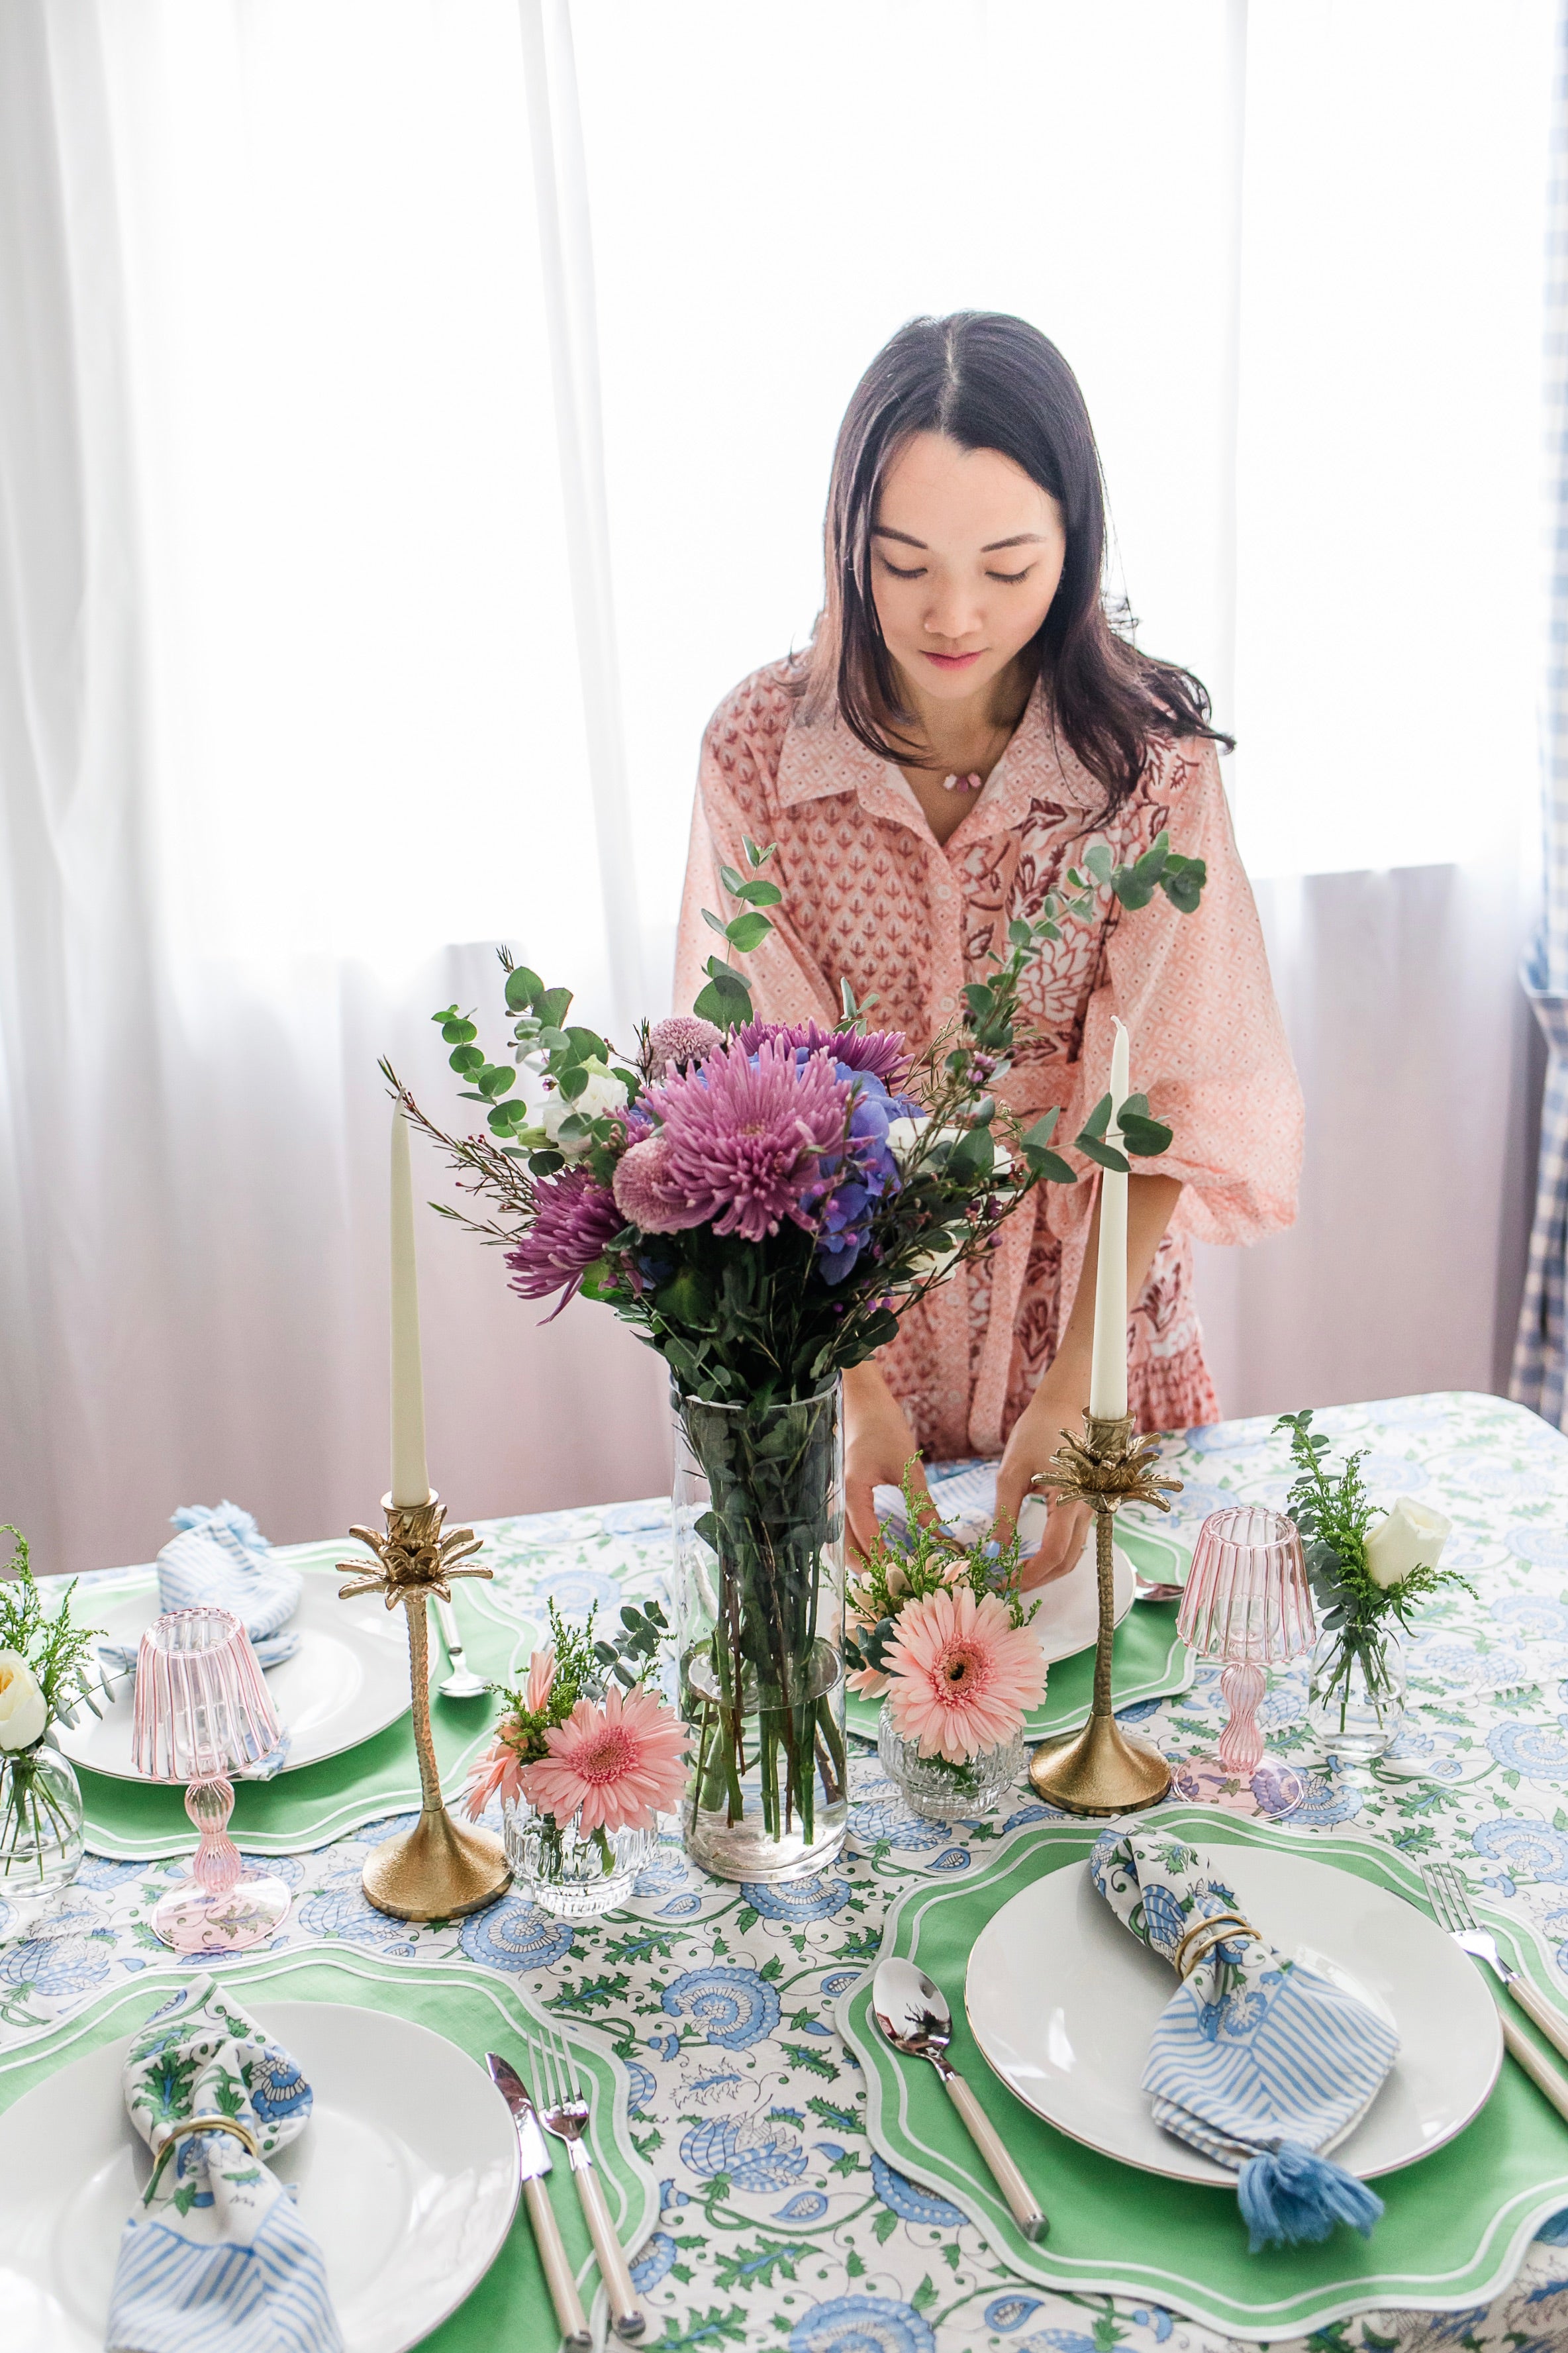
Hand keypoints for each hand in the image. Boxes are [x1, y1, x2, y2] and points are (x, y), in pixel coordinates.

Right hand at [843, 1363, 933, 1559]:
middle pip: (844, 1546)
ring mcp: (833, 1499)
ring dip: (859, 1559)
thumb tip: (943, 1538)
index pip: (865, 1537)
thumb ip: (922, 1505)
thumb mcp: (908, 1466)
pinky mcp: (838, 1497)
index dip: (884, 1560)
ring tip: (886, 1574)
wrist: (862, 1404)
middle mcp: (837, 1499)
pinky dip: (855, 1545)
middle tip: (893, 1585)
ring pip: (839, 1541)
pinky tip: (875, 1552)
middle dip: (866, 1569)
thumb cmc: (884, 1429)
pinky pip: (841, 1529)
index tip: (905, 1577)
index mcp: (852, 1491)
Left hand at [994, 1364, 1093, 1590]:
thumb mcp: (1011, 1472)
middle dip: (1036, 1580)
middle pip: (1066, 1562)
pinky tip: (1028, 1555)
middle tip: (1004, 1584)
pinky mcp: (1087, 1505)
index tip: (1001, 1583)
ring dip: (1045, 1570)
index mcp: (1072, 1500)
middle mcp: (1088, 1509)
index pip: (1052, 1555)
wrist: (1067, 1403)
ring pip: (1072, 1554)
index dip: (1027, 1576)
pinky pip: (1074, 1540)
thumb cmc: (1038, 1430)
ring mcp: (1091, 1508)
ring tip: (1012, 1572)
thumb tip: (993, 1555)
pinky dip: (1053, 1555)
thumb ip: (1004, 1516)